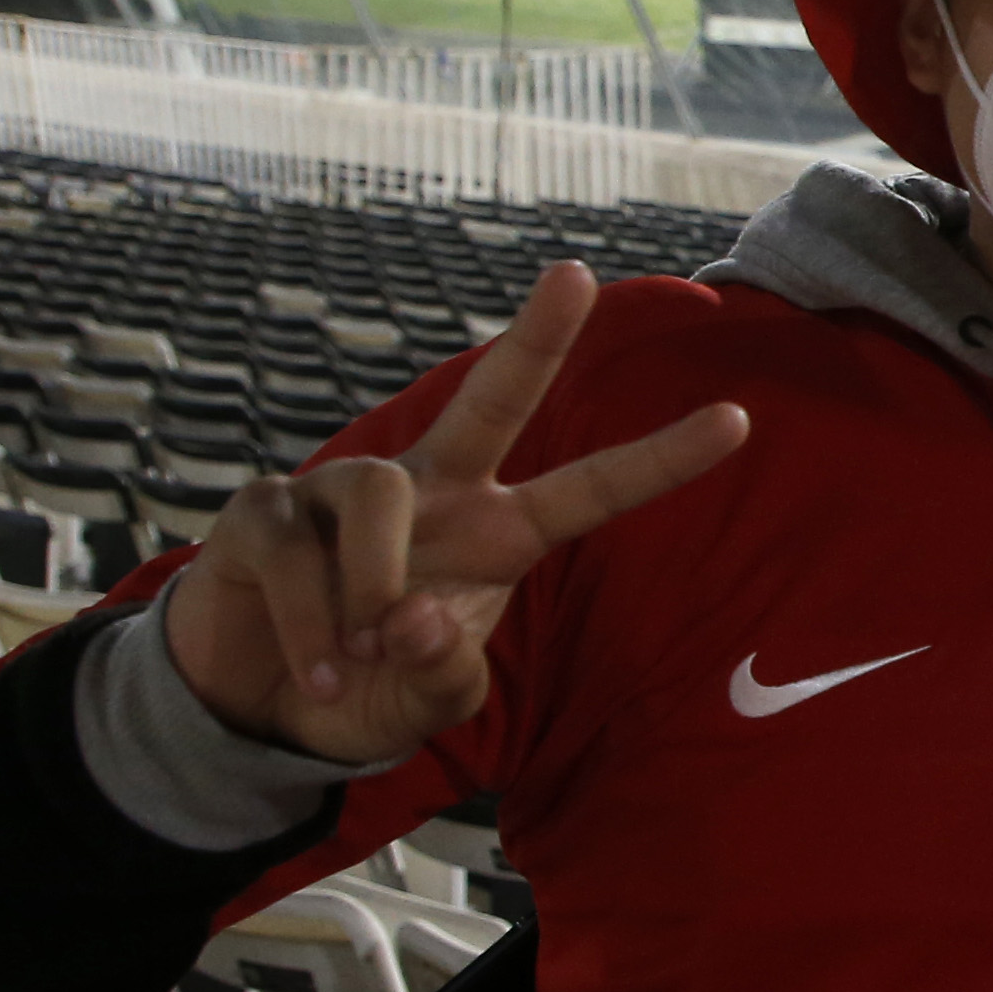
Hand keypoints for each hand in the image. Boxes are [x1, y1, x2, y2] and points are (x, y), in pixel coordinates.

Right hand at [166, 260, 748, 761]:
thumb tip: (417, 616)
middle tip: (573, 275)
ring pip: (379, 499)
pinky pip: (299, 552)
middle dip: (533, 337)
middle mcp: (431, 492)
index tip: (738, 420)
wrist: (255, 716)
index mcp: (493, 535)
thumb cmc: (362, 695)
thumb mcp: (425, 705)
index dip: (658, 459)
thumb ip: (443, 672)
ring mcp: (344, 490)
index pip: (589, 491)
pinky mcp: (266, 508)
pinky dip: (310, 625)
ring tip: (357, 657)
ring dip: (371, 592)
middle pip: (492, 399)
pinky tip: (315, 668)